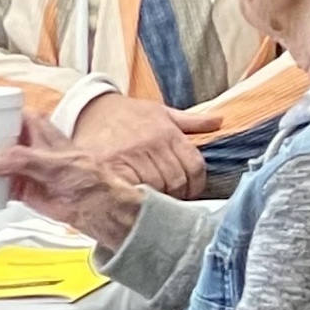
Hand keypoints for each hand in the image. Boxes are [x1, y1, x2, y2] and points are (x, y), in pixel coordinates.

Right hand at [0, 108, 149, 251]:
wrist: (96, 208)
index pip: (17, 116)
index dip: (1, 115)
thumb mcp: (55, 163)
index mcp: (43, 132)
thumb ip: (23, 160)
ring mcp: (26, 169)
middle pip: (3, 140)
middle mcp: (32, 148)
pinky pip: (1, 186)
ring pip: (0, 163)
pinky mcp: (23, 189)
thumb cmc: (88, 179)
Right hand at [66, 88, 207, 197]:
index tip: (189, 193)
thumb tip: (219, 121)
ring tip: (152, 200)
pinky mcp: (113, 166)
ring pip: (158, 188)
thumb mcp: (160, 112)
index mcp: (169, 132)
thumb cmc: (127, 114)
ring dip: (157, 199)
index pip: (195, 167)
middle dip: (176, 195)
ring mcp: (133, 156)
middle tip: (170, 201)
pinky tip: (136, 198)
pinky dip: (137, 197)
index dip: (196, 185)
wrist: (89, 109)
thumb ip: (191, 121)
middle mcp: (154, 144)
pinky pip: (134, 189)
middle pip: (178, 182)